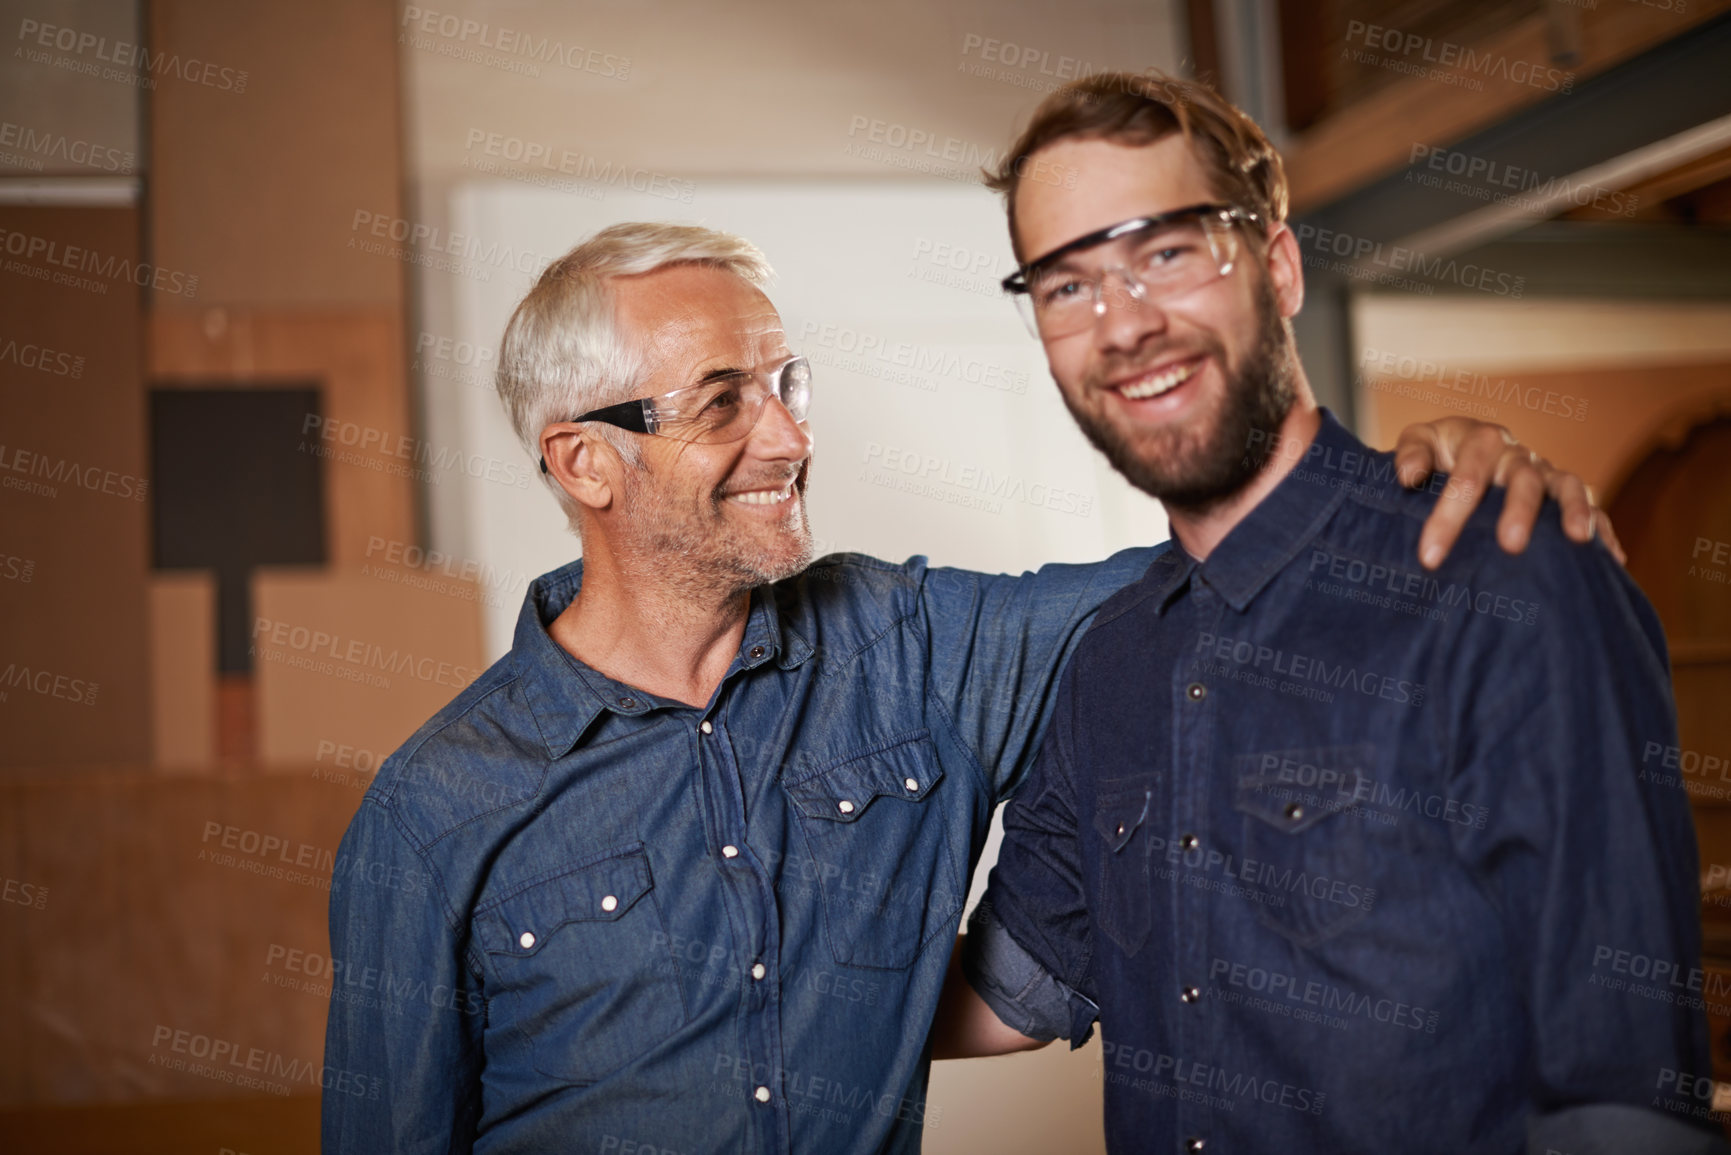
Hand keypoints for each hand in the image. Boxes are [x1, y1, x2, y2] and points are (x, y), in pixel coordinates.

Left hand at [1392, 416, 1624, 570]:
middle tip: (1511, 544)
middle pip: (1524, 479)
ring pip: (1568, 487)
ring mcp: (1546, 475)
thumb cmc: (1439, 452)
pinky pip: (1595, 509)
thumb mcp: (1421, 440)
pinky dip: (1605, 531)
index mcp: (1481, 441)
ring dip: (1575, 511)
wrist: (1462, 449)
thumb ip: (1412, 452)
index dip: (1449, 516)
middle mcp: (1518, 457)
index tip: (1430, 556)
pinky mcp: (1566, 496)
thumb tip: (1408, 476)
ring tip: (1577, 539)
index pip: (1467, 477)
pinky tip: (1613, 559)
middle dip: (1520, 511)